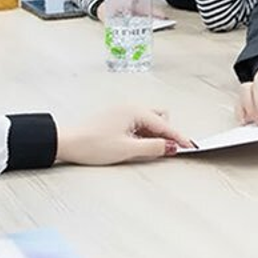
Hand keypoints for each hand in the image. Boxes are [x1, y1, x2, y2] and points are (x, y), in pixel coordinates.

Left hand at [56, 105, 194, 164]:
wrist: (67, 142)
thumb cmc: (92, 144)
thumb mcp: (127, 149)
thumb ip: (153, 148)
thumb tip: (171, 147)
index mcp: (136, 111)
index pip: (165, 125)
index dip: (178, 138)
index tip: (190, 147)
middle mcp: (131, 107)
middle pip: (160, 118)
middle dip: (166, 133)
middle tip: (167, 150)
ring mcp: (122, 111)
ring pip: (148, 121)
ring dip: (153, 134)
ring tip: (148, 150)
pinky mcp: (115, 118)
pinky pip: (137, 123)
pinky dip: (143, 134)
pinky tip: (137, 146)